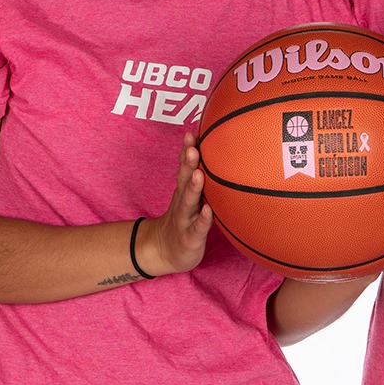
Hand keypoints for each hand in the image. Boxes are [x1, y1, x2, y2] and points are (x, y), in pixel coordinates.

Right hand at [139, 132, 212, 276]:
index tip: (192, 132)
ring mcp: (185, 219)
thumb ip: (199, 179)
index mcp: (184, 190)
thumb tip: (220, 156)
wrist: (163, 252)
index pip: (184, 167)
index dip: (187, 150)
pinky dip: (203, 219)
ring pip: (189, 201)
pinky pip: (198, 227)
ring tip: (199, 173)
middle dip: (188, 162)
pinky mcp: (190, 238)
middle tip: (192, 146)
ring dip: (194, 187)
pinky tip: (209, 210)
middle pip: (185, 179)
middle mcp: (182, 202)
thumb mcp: (189, 198)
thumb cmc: (184, 220)